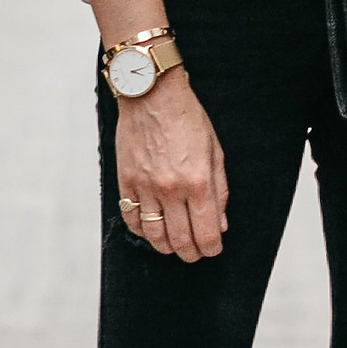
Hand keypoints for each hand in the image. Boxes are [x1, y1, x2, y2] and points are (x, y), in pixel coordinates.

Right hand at [114, 68, 228, 261]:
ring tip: (175, 244)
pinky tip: (152, 228)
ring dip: (167, 247)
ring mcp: (145, 187)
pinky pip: (132, 218)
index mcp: (198, 181)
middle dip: (191, 253)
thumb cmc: (187, 117)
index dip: (212, 248)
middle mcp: (170, 189)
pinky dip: (142, 230)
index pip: (206, 233)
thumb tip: (220, 223)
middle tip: (195, 252)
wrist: (152, 94)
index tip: (213, 249)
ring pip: (154, 236)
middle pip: (180, 241)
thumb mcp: (215, 150)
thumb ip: (219, 190)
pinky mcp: (126, 181)